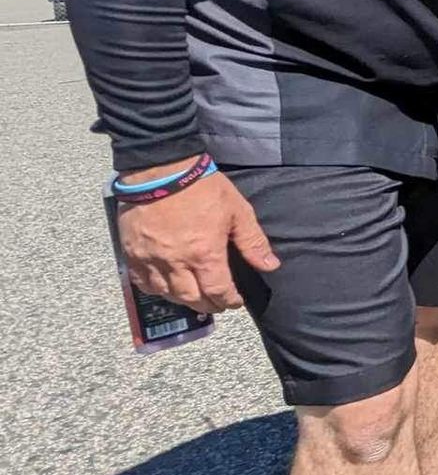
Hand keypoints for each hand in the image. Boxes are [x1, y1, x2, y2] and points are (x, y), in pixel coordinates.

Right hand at [117, 167, 278, 314]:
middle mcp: (176, 262)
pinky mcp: (131, 252)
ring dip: (182, 300)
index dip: (229, 301)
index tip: (235, 301)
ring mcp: (150, 259)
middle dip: (208, 305)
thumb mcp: (237, 211)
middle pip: (191, 299)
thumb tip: (270, 265)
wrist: (161, 169)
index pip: (218, 291)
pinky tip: (164, 285)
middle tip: (217, 302)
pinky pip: (141, 281)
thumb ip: (253, 242)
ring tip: (194, 296)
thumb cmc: (202, 187)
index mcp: (204, 253)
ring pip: (165, 294)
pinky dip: (154, 289)